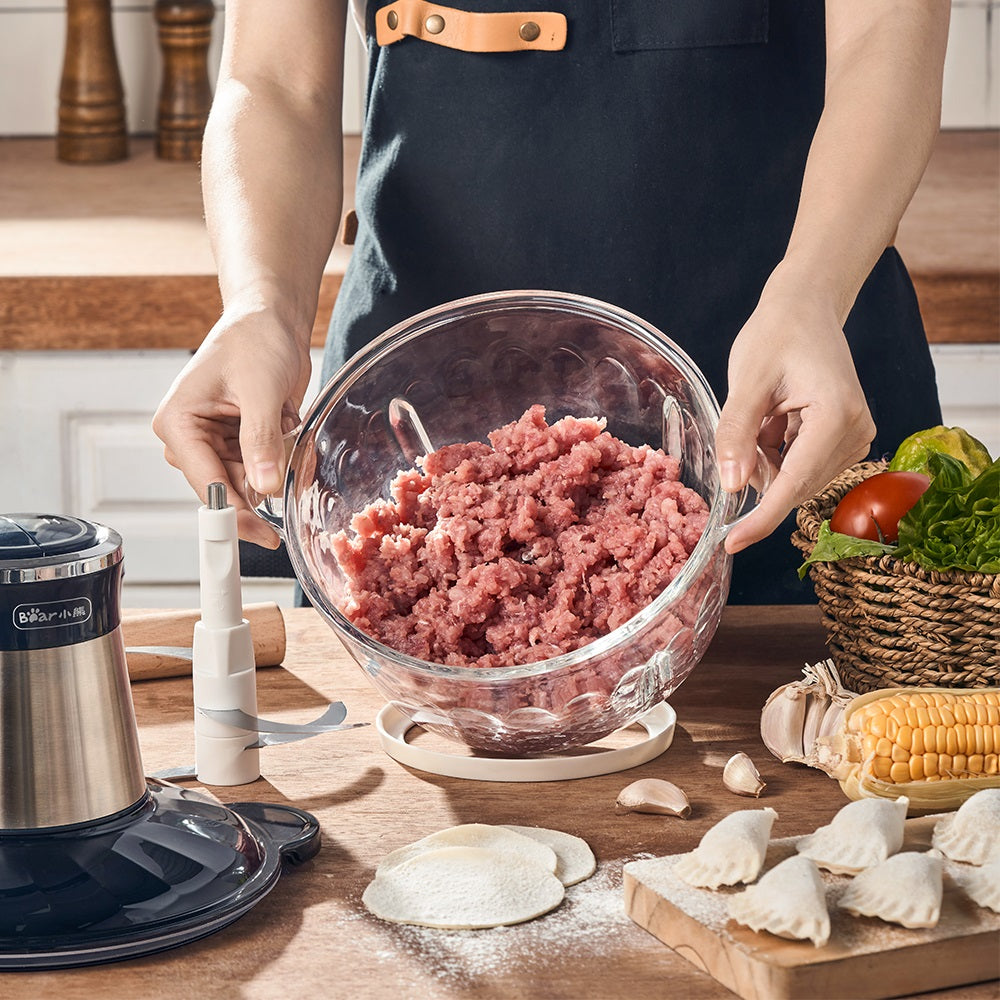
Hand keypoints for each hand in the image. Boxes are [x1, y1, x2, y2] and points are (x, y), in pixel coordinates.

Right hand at [152, 303, 311, 547]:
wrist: (271, 321)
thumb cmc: (254, 341)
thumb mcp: (260, 390)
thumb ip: (260, 440)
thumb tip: (264, 487)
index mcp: (177, 423)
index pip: (206, 484)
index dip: (234, 514)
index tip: (261, 537)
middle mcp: (189, 437)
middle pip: (224, 490)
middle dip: (257, 492)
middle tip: (279, 508)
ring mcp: (213, 441)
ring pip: (244, 482)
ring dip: (271, 471)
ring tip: (284, 431)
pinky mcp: (236, 441)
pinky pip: (258, 468)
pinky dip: (277, 459)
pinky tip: (283, 426)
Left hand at [715, 280, 875, 553]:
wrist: (805, 309)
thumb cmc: (775, 336)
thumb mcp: (746, 382)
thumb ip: (737, 434)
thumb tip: (733, 487)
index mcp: (836, 416)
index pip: (794, 484)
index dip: (761, 519)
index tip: (731, 544)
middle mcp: (856, 432)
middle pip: (793, 485)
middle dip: (759, 469)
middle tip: (748, 422)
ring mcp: (856, 438)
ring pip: (793, 479)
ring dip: (767, 459)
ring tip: (766, 413)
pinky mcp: (847, 440)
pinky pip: (800, 467)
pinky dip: (776, 453)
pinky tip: (776, 419)